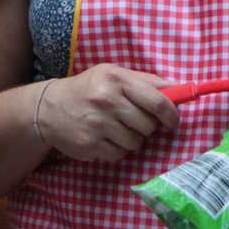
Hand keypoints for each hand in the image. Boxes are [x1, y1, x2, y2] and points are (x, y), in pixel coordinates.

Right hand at [37, 64, 179, 160]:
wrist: (49, 108)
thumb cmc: (89, 88)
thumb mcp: (114, 74)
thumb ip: (146, 81)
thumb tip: (179, 89)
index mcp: (116, 78)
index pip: (156, 101)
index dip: (171, 114)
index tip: (174, 120)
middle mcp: (106, 100)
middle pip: (148, 125)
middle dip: (147, 125)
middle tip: (134, 119)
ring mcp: (97, 124)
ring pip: (136, 142)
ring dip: (132, 138)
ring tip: (117, 127)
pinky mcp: (90, 145)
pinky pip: (119, 154)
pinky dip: (117, 149)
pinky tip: (106, 137)